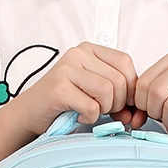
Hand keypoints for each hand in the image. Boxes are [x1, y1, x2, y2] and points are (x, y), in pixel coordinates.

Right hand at [8, 42, 146, 136]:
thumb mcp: (95, 94)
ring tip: (88, 111)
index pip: (126, 64)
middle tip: (102, 111)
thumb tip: (137, 115)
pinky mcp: (59, 88)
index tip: (122, 106)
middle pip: (120, 81)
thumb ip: (119, 97)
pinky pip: (92, 107)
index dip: (130, 89)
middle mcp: (78, 53)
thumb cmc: (65, 104)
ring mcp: (67, 69)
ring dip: (103, 110)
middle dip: (117, 104)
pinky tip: (77, 115)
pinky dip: (89, 118)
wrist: (30, 113)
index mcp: (90, 49)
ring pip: (108, 92)